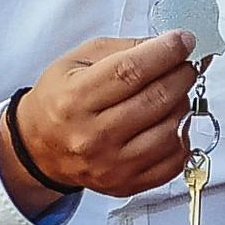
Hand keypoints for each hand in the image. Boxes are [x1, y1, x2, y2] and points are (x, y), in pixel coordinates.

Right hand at [5, 31, 196, 212]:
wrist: (39, 148)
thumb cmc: (60, 100)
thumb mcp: (77, 61)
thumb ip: (123, 49)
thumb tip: (167, 45)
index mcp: (75, 99)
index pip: (131, 71)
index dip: (165, 52)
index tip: (183, 41)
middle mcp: (92, 136)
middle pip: (156, 99)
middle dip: (181, 75)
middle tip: (184, 65)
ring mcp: (111, 165)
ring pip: (171, 130)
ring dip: (183, 105)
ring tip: (174, 94)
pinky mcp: (126, 184)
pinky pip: (174, 161)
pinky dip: (182, 137)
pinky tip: (170, 122)